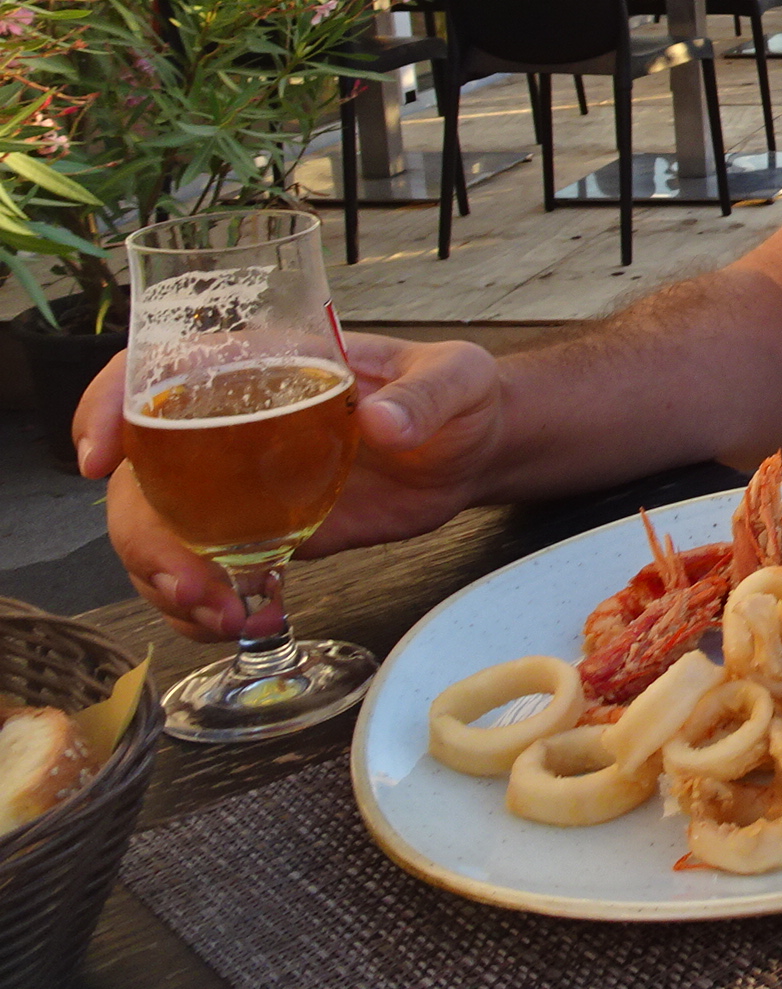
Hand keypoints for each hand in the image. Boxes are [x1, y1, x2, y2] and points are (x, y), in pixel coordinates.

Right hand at [75, 333, 507, 640]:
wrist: (474, 451)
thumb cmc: (458, 394)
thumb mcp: (455, 379)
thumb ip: (423, 397)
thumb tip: (381, 423)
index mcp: (262, 368)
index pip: (154, 370)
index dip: (107, 405)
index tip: (101, 460)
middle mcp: (232, 426)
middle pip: (140, 476)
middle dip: (144, 538)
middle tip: (193, 587)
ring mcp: (239, 485)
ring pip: (158, 532)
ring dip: (168, 582)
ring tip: (225, 617)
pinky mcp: (262, 532)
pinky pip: (204, 568)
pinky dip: (208, 604)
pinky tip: (254, 619)